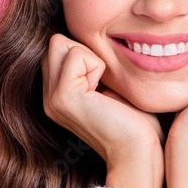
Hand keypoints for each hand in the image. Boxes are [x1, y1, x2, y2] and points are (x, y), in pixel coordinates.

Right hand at [41, 33, 164, 187]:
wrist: (139, 149)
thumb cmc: (135, 119)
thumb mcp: (109, 86)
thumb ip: (93, 66)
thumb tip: (95, 37)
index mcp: (57, 94)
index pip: (59, 47)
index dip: (88, 55)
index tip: (104, 83)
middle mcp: (47, 97)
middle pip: (56, 42)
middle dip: (86, 53)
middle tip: (103, 83)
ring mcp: (51, 98)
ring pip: (61, 43)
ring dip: (91, 59)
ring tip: (103, 89)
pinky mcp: (62, 97)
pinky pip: (77, 55)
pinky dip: (97, 66)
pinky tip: (103, 94)